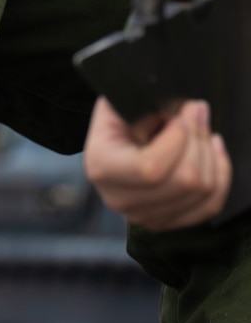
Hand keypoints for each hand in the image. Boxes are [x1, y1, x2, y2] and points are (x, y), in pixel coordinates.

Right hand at [84, 97, 230, 230]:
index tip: (179, 116)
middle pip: (183, 181)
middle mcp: (119, 199)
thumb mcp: (118, 103)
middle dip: (199, 141)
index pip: (151, 169)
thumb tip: (185, 112)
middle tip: (197, 114)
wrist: (113, 143)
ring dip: (211, 154)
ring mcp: (143, 215)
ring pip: (201, 190)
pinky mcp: (166, 220)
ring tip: (204, 132)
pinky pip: (210, 205)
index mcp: (102, 169)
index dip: (177, 141)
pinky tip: (213, 154)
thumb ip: (146, 101)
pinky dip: (220, 175)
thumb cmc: (118, 120)